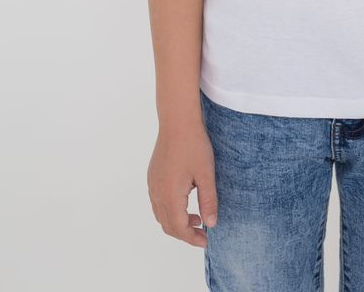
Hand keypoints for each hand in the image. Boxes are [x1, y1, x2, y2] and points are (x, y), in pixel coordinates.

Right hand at [147, 122, 218, 247]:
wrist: (177, 121)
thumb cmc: (194, 145)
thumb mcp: (206, 174)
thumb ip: (208, 201)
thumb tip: (211, 224)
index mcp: (169, 194)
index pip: (178, 228)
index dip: (192, 238)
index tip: (206, 241)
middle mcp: (157, 192)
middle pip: (167, 225)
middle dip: (184, 233)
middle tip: (203, 233)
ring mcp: (152, 184)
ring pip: (161, 214)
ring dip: (177, 222)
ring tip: (196, 218)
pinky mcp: (153, 176)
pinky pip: (158, 202)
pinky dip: (170, 210)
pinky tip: (185, 202)